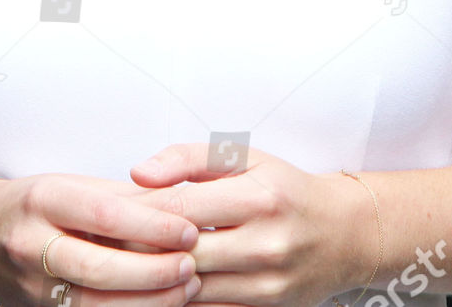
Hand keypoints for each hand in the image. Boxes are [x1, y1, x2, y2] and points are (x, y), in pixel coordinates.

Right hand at [0, 173, 201, 306]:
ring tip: (185, 289)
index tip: (189, 230)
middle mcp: (30, 245)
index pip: (104, 215)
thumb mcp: (74, 186)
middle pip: (98, 267)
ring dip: (145, 302)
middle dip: (152, 271)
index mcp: (44, 200)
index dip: (151, 226)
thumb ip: (125, 199)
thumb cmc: (35, 204)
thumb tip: (182, 209)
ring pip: (91, 305)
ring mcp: (28, 288)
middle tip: (192, 265)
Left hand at [130, 143, 361, 306]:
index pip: (181, 208)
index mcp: (259, 196)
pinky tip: (161, 286)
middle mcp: (265, 243)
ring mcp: (266, 285)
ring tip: (126, 266)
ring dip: (154, 279)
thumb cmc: (286, 191)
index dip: (139, 211)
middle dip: (140, 249)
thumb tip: (138, 173)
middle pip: (181, 254)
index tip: (112, 211)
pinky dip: (178, 300)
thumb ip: (188, 158)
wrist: (343, 234)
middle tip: (108, 243)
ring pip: (190, 290)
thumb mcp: (246, 159)